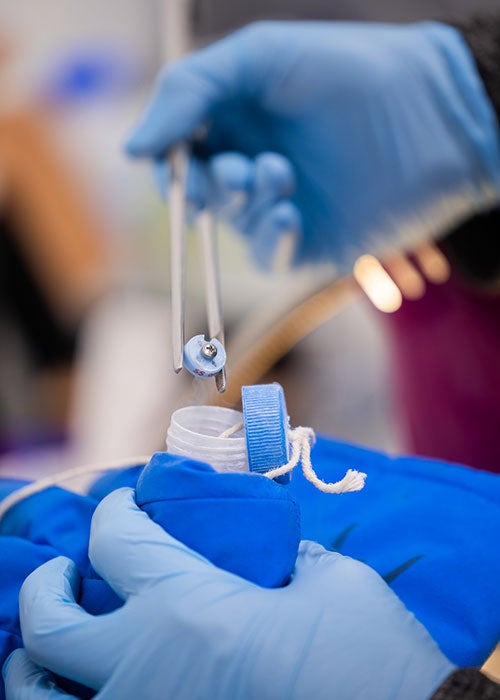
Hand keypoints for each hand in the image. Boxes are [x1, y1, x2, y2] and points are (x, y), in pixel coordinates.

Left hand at [4, 487, 453, 699]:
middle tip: (65, 570)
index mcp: (189, 610)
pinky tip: (96, 680)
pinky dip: (77, 697)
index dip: (113, 510)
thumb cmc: (368, 654)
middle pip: (48, 624)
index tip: (123, 503)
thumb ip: (275, 556)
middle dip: (45, 585)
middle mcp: (146, 670)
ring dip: (33, 662)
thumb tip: (255, 547)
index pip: (117, 541)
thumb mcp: (324, 580)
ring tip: (57, 639)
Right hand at [126, 20, 499, 270]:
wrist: (431, 114)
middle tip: (240, 170)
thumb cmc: (349, 73)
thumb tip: (130, 150)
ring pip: (234, 223)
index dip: (168, 161)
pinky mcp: (309, 241)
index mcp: (236, 119)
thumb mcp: (259, 57)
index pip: (179, 151)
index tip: (172, 162)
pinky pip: (269, 256)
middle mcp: (253, 162)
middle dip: (210, 184)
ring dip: (247, 202)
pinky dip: (270, 240)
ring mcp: (281, 204)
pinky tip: (289, 215)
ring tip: (281, 174)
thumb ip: (188, 93)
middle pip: (200, 192)